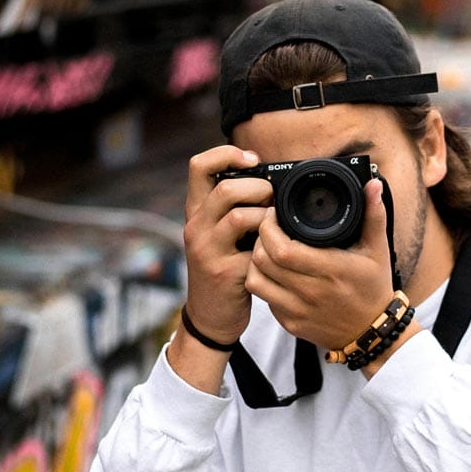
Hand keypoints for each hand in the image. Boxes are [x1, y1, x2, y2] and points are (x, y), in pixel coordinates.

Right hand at [181, 145, 272, 344]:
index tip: (252, 160)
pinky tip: (274, 251)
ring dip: (267, 216)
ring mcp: (208, 250)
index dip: (227, 154)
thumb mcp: (218, 234)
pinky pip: (254, 249)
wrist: (211, 317)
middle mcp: (196, 227)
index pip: (199, 166)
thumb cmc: (223, 269)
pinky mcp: (224, 273)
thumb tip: (269, 180)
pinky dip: (270, 245)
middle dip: (259, 188)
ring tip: (275, 225)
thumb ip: (232, 208)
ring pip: (240, 216)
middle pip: (225, 188)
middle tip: (272, 199)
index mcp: (196, 212)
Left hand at [245, 178, 396, 350]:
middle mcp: (311, 292)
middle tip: (267, 227)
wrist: (371, 332)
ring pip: (255, 280)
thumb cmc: (373, 288)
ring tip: (266, 248)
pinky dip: (263, 281)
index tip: (273, 214)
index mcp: (330, 270)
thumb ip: (374, 216)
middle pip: (262, 260)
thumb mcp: (378, 251)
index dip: (269, 228)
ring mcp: (297, 310)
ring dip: (255, 260)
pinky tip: (273, 271)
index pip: (281, 249)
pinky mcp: (289, 323)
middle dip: (259, 238)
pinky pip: (263, 298)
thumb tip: (373, 185)